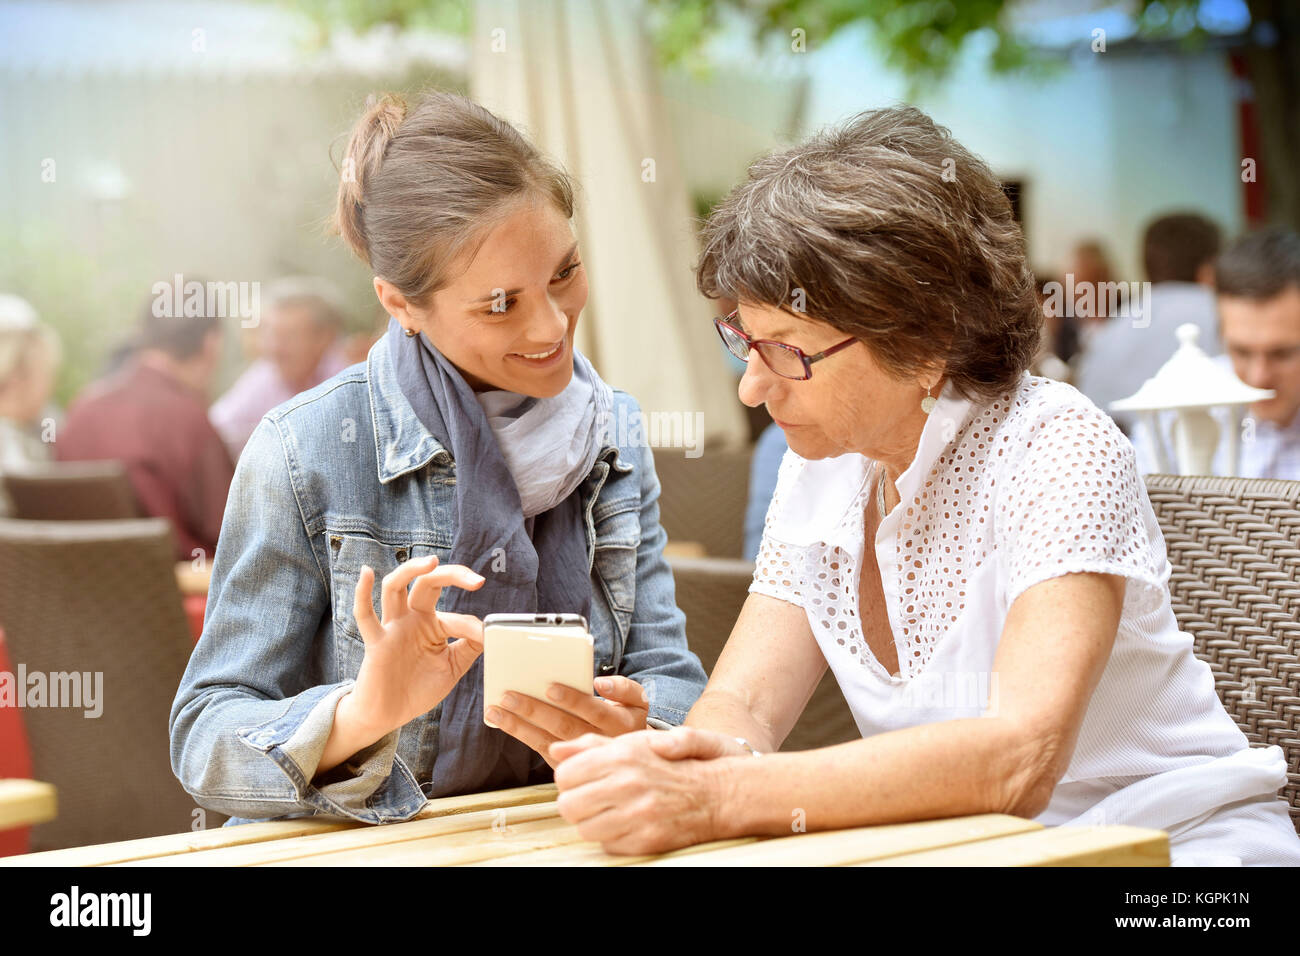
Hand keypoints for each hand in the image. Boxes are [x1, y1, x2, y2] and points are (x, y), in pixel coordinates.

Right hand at [347, 554, 486, 735]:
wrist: (389, 715)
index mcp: (431, 625)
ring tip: (430, 561)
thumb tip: (489, 630)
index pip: (454, 616)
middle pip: (427, 583)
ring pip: (395, 587)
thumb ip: (469, 647)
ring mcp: (392, 627)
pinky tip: (366, 573)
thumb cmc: (417, 689)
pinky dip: (362, 593)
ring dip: (411, 570)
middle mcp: (411, 619)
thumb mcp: (451, 667)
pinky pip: (365, 615)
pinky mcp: (376, 642)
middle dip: (452, 575)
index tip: (487, 637)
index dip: (472, 626)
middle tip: (475, 579)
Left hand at [486, 675, 649, 769]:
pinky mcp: (565, 765)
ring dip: (519, 726)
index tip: (550, 687)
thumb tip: (601, 684)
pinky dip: (521, 735)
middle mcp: (598, 743)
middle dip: (534, 710)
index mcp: (618, 724)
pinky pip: (541, 750)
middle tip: (509, 696)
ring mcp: (579, 757)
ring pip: (547, 741)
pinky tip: (504, 722)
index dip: (573, 700)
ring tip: (496, 710)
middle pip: (563, 726)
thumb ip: (624, 687)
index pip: (594, 710)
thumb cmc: (627, 720)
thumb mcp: (638, 701)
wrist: (631, 760)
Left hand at [552, 729, 730, 854]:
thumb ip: (593, 745)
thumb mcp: (637, 743)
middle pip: (568, 805)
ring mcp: (638, 815)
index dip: (570, 780)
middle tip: (593, 799)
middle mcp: (628, 783)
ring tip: (612, 812)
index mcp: (622, 755)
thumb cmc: (674, 764)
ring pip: (585, 829)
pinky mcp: (647, 840)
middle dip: (576, 804)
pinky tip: (629, 825)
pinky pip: (608, 846)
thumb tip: (557, 749)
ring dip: (593, 823)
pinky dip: (614, 839)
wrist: (718, 793)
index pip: (565, 775)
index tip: (582, 781)